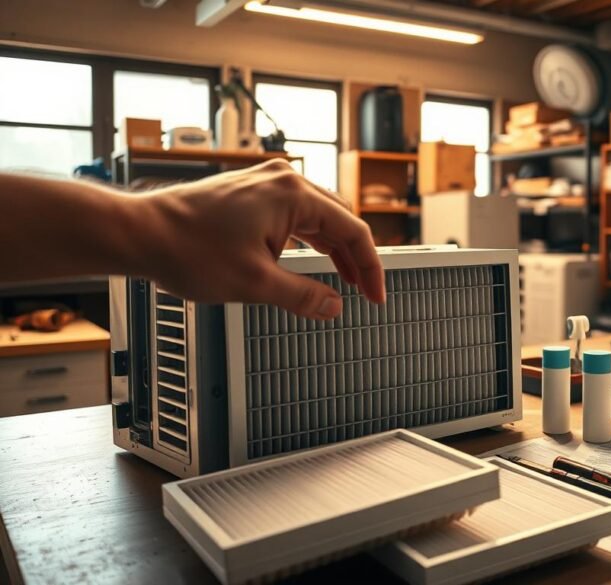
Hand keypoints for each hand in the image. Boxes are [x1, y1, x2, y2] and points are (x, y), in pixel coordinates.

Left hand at [132, 159, 383, 318]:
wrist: (139, 233)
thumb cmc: (187, 249)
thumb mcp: (256, 284)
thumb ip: (304, 296)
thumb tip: (334, 307)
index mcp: (294, 194)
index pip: (353, 231)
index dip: (370, 269)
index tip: (376, 296)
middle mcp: (284, 179)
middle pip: (339, 220)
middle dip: (355, 258)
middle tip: (364, 292)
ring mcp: (266, 183)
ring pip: (318, 217)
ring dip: (333, 249)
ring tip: (345, 280)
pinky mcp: (250, 192)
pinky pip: (295, 215)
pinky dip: (309, 239)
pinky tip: (311, 260)